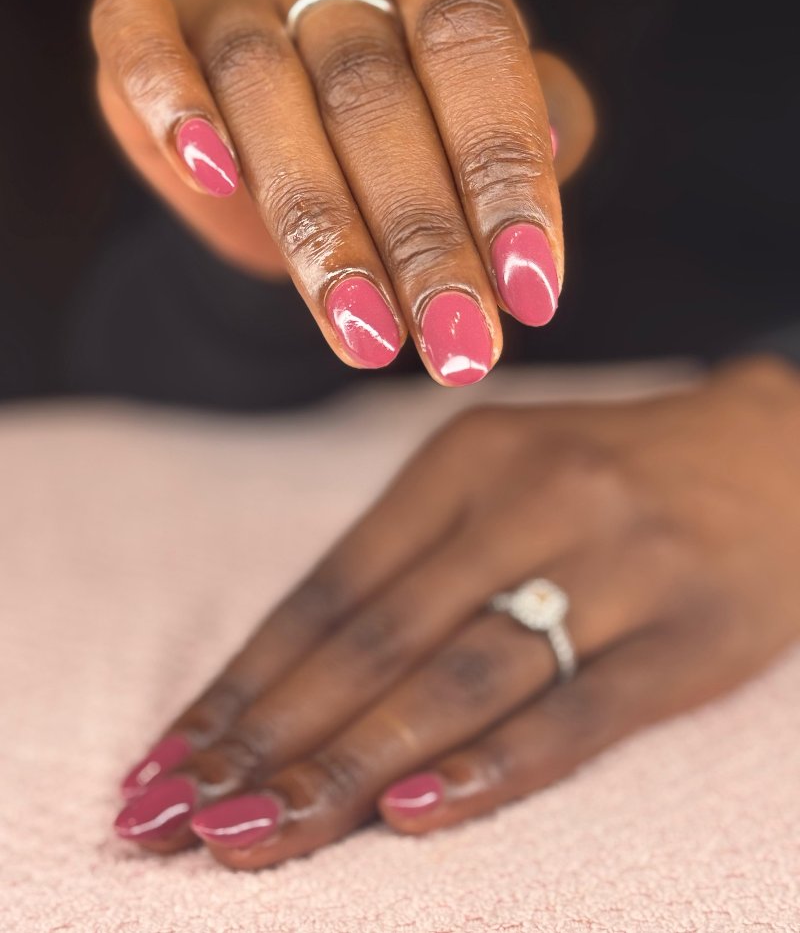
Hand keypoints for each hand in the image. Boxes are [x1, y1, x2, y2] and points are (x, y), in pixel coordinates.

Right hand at [90, 0, 593, 384]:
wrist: (304, 138)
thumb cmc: (419, 129)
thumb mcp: (492, 125)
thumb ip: (541, 119)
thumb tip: (553, 147)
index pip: (472, 41)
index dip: (502, 168)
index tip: (530, 292)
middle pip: (370, 87)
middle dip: (420, 234)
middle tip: (456, 344)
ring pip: (262, 88)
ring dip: (317, 228)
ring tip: (367, 336)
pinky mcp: (146, 20)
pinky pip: (137, 37)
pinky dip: (169, 101)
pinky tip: (209, 178)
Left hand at [112, 356, 799, 866]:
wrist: (776, 451)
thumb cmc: (613, 475)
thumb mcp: (503, 477)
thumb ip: (411, 561)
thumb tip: (292, 681)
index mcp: (466, 457)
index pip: (330, 588)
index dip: (243, 682)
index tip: (167, 761)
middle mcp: (531, 497)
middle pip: (376, 637)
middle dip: (267, 740)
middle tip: (173, 822)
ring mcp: (614, 563)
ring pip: (460, 677)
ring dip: (349, 767)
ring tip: (254, 833)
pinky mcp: (689, 633)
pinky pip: (579, 712)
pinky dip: (493, 766)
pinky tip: (415, 814)